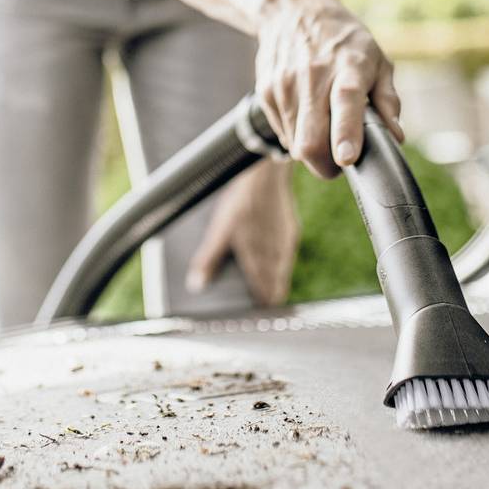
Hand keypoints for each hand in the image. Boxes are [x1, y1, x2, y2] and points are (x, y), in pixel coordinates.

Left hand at [185, 160, 298, 306]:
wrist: (266, 175)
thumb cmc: (240, 202)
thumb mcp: (219, 231)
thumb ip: (208, 259)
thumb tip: (196, 284)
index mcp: (257, 260)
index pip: (266, 295)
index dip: (261, 307)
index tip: (255, 314)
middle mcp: (275, 256)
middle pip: (277, 288)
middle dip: (268, 297)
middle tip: (258, 304)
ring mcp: (285, 243)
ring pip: (283, 273)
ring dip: (275, 282)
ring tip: (264, 288)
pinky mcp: (291, 230)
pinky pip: (287, 256)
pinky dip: (280, 265)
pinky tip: (271, 261)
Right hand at [255, 0, 403, 179]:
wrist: (294, 9)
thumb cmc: (344, 39)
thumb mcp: (377, 59)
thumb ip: (387, 100)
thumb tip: (395, 137)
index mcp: (348, 67)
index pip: (345, 102)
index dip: (345, 133)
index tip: (346, 159)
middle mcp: (313, 76)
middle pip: (310, 139)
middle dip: (326, 165)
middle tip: (340, 160)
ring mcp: (285, 85)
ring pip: (295, 144)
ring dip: (312, 150)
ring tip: (324, 128)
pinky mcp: (267, 92)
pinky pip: (282, 134)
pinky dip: (297, 136)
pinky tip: (307, 114)